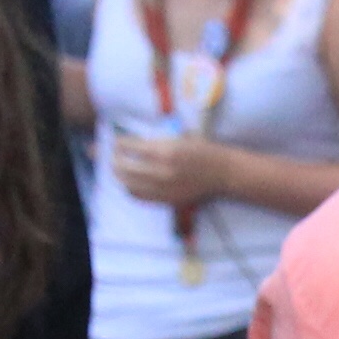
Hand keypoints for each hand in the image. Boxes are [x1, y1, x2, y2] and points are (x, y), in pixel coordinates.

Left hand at [111, 132, 236, 209]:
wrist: (223, 173)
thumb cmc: (203, 150)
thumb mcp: (179, 138)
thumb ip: (155, 142)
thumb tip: (131, 143)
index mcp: (165, 151)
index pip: (130, 147)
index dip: (119, 144)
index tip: (117, 142)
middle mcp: (161, 171)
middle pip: (124, 167)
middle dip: (115, 160)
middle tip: (114, 155)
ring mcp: (163, 188)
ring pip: (128, 184)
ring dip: (120, 176)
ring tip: (119, 169)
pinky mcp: (166, 200)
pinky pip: (139, 196)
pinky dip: (130, 189)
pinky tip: (130, 183)